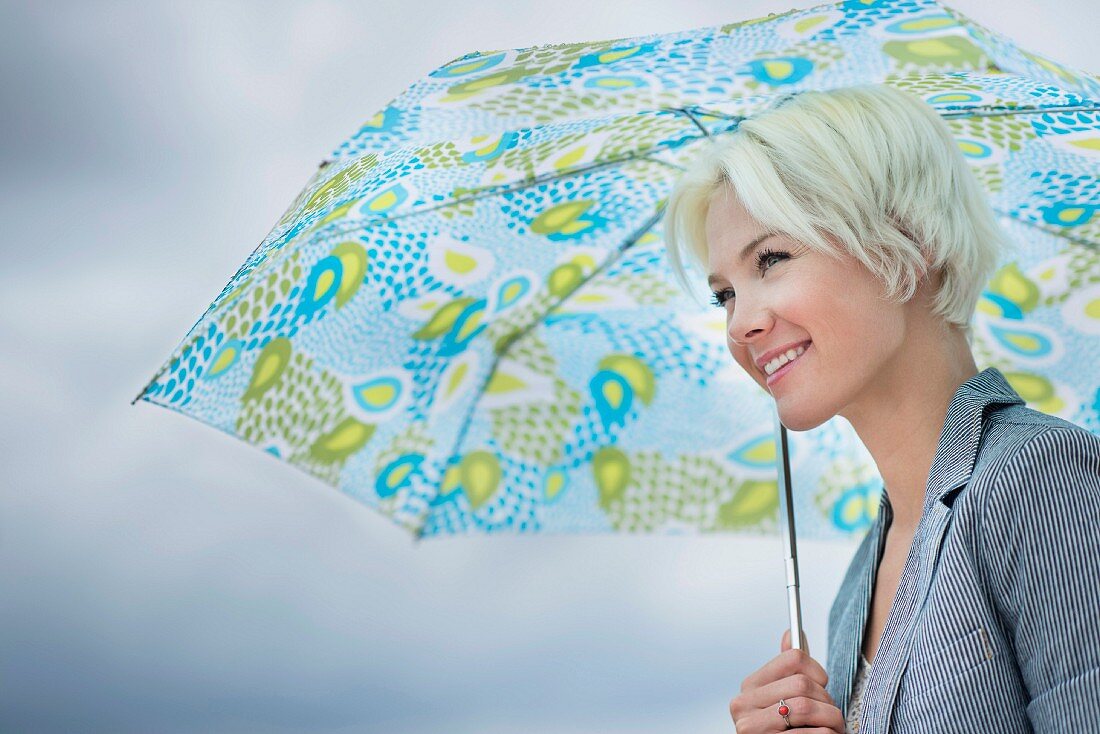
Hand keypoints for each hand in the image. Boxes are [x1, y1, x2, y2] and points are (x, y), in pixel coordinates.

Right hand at [728, 629, 844, 732]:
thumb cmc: (789, 733)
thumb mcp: (785, 700)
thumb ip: (787, 670)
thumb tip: (791, 632)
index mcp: (749, 689)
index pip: (793, 658)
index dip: (818, 673)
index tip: (822, 687)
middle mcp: (742, 707)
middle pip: (802, 683)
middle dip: (828, 702)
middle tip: (833, 717)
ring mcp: (752, 730)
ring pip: (807, 707)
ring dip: (831, 720)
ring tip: (833, 729)